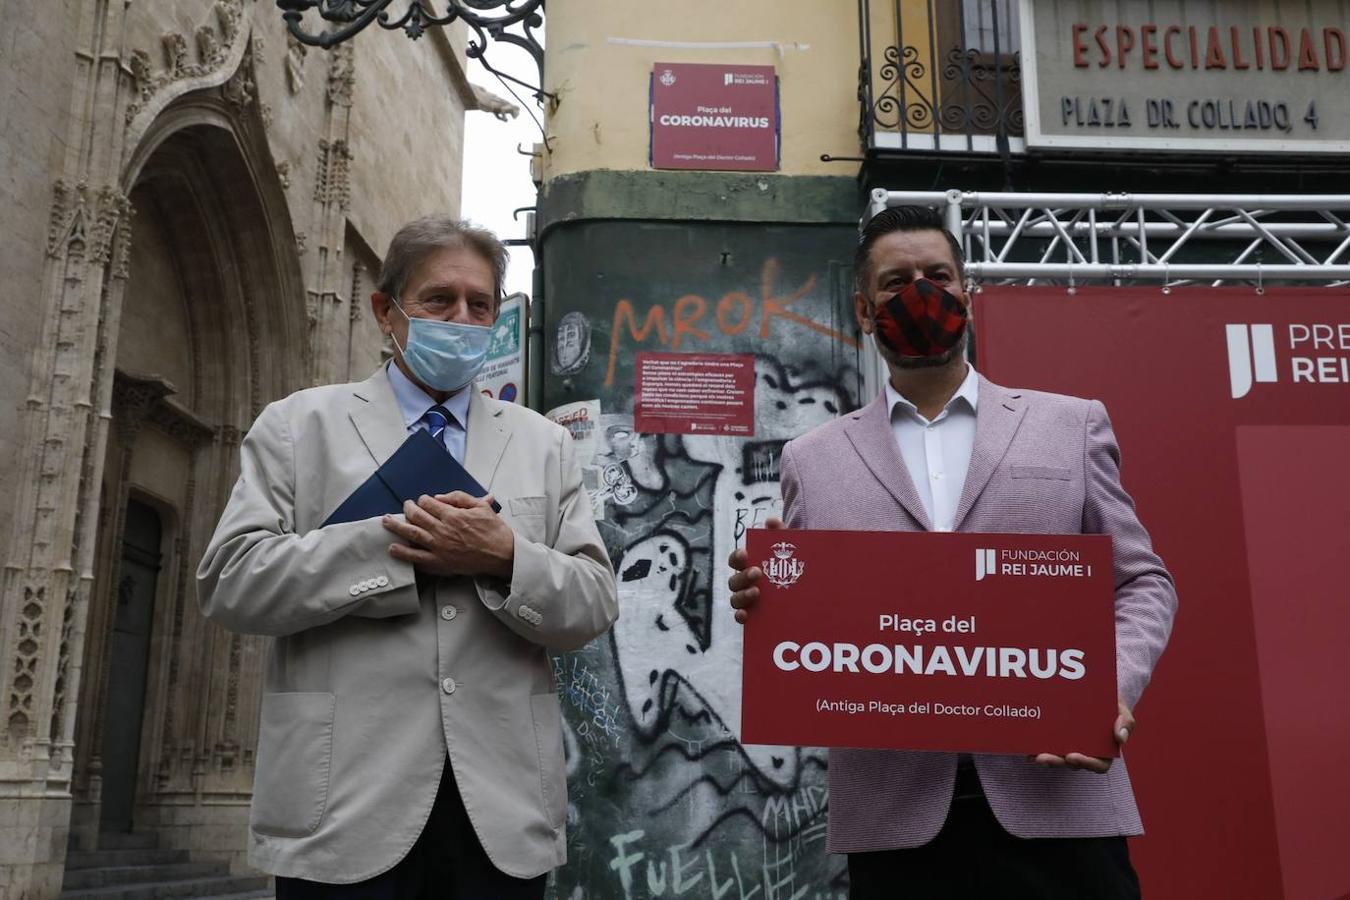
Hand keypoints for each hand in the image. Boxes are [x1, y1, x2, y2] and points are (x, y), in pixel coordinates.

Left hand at [382, 492, 514, 579]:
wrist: (502, 555)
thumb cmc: (494, 531)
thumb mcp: (481, 507)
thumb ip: (459, 498)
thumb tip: (440, 497)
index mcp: (453, 515)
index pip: (429, 503)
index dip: (423, 500)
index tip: (422, 501)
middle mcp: (443, 530)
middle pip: (417, 516)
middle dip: (407, 509)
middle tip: (404, 507)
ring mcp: (440, 547)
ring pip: (412, 534)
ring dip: (397, 527)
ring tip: (386, 521)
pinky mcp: (440, 563)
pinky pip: (417, 558)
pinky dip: (403, 553)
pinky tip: (393, 548)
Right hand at [726, 516, 783, 624]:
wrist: (806, 590)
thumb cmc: (791, 565)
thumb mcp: (789, 550)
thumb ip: (780, 534)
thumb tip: (771, 521)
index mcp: (749, 565)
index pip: (736, 560)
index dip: (737, 557)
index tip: (745, 554)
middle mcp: (744, 583)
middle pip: (734, 581)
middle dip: (743, 576)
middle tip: (757, 573)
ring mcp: (747, 601)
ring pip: (735, 599)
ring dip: (742, 595)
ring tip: (756, 592)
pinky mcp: (753, 615)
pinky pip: (740, 617)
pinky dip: (740, 616)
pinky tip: (745, 615)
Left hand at [1028, 698, 1133, 773]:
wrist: (1096, 694)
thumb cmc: (1111, 706)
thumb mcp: (1122, 710)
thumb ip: (1126, 722)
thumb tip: (1121, 737)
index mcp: (1103, 751)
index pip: (1097, 765)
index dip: (1085, 764)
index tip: (1071, 756)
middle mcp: (1084, 752)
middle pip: (1070, 764)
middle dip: (1056, 762)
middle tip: (1043, 757)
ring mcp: (1067, 746)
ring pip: (1056, 758)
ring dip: (1044, 758)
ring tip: (1032, 754)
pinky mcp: (1054, 739)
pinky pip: (1044, 747)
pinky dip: (1034, 749)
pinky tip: (1025, 748)